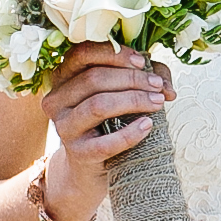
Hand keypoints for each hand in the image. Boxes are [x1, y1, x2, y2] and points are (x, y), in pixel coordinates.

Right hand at [33, 43, 173, 220]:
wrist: (90, 165)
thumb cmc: (108, 120)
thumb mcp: (120, 92)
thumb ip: (142, 78)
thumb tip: (164, 86)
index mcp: (63, 76)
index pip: (82, 54)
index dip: (114, 55)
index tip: (142, 62)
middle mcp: (56, 99)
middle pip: (93, 79)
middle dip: (132, 79)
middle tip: (157, 87)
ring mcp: (64, 127)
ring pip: (98, 105)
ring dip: (133, 101)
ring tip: (157, 103)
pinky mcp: (77, 153)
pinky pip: (105, 142)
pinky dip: (130, 133)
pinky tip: (148, 125)